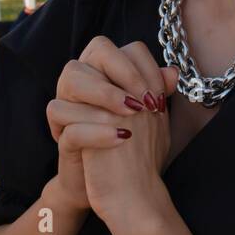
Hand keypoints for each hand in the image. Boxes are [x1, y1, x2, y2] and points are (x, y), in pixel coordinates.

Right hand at [47, 36, 177, 213]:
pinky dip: (95, 128)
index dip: (137, 64)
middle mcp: (80, 83)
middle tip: (145, 100)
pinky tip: (122, 136)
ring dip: (105, 94)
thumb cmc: (131, 144)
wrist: (116, 187)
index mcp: (100, 73)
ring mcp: (67, 107)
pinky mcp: (62, 136)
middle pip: (90, 53)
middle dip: (123, 72)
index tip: (157, 92)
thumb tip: (172, 73)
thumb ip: (157, 92)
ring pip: (70, 80)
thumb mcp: (148, 117)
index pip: (111, 47)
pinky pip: (66, 120)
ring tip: (132, 114)